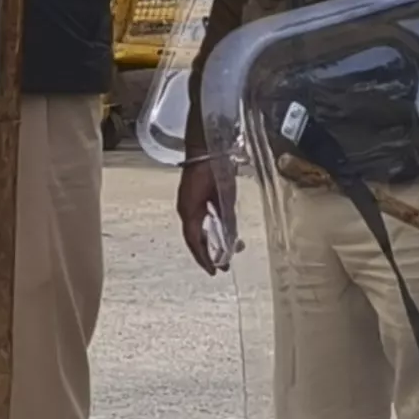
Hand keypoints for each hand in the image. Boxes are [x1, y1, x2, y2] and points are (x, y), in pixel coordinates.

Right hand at [176, 153, 234, 271]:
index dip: (203, 258)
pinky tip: (221, 232)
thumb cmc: (212, 168)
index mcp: (189, 211)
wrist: (205, 147)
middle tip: (223, 266)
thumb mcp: (224, 194)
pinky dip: (210, 230)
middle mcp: (186, 210)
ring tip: (226, 252)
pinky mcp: (194, 197)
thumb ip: (227, 216)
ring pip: (199, 230)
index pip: (195, 241)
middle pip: (196, 239)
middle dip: (208, 254)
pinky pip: (201, 220)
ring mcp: (189, 204)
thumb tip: (232, 237)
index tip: (214, 271)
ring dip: (210, 242)